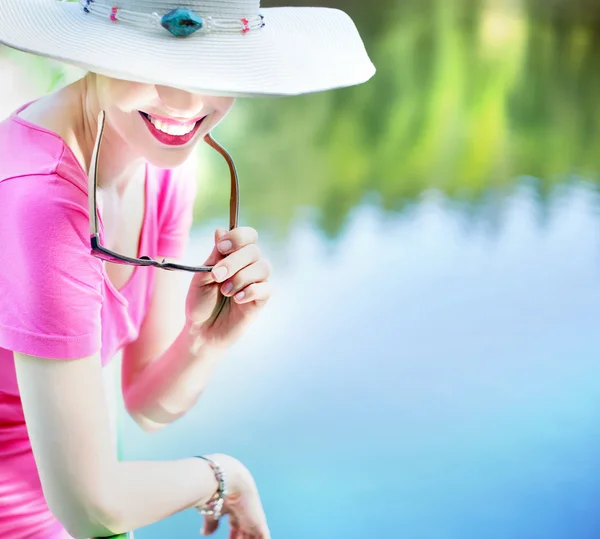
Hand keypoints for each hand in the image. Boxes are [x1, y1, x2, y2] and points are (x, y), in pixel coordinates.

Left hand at [185, 227, 271, 348]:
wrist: (201, 330)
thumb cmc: (200, 302)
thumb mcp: (202, 276)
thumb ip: (214, 255)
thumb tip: (221, 230)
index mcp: (234, 255)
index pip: (248, 236)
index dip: (238, 237)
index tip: (221, 248)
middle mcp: (248, 265)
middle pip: (254, 250)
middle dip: (234, 262)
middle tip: (216, 276)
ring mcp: (257, 282)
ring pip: (263, 267)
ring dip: (241, 278)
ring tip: (225, 292)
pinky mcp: (261, 299)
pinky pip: (266, 288)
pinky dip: (250, 291)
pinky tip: (237, 300)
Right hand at [201, 455, 269, 538]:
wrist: (228, 480)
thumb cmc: (216, 493)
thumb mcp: (212, 511)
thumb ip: (211, 522)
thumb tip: (204, 533)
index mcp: (235, 509)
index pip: (236, 527)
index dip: (233, 537)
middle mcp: (246, 514)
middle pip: (246, 534)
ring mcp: (254, 519)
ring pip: (255, 537)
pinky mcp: (260, 524)